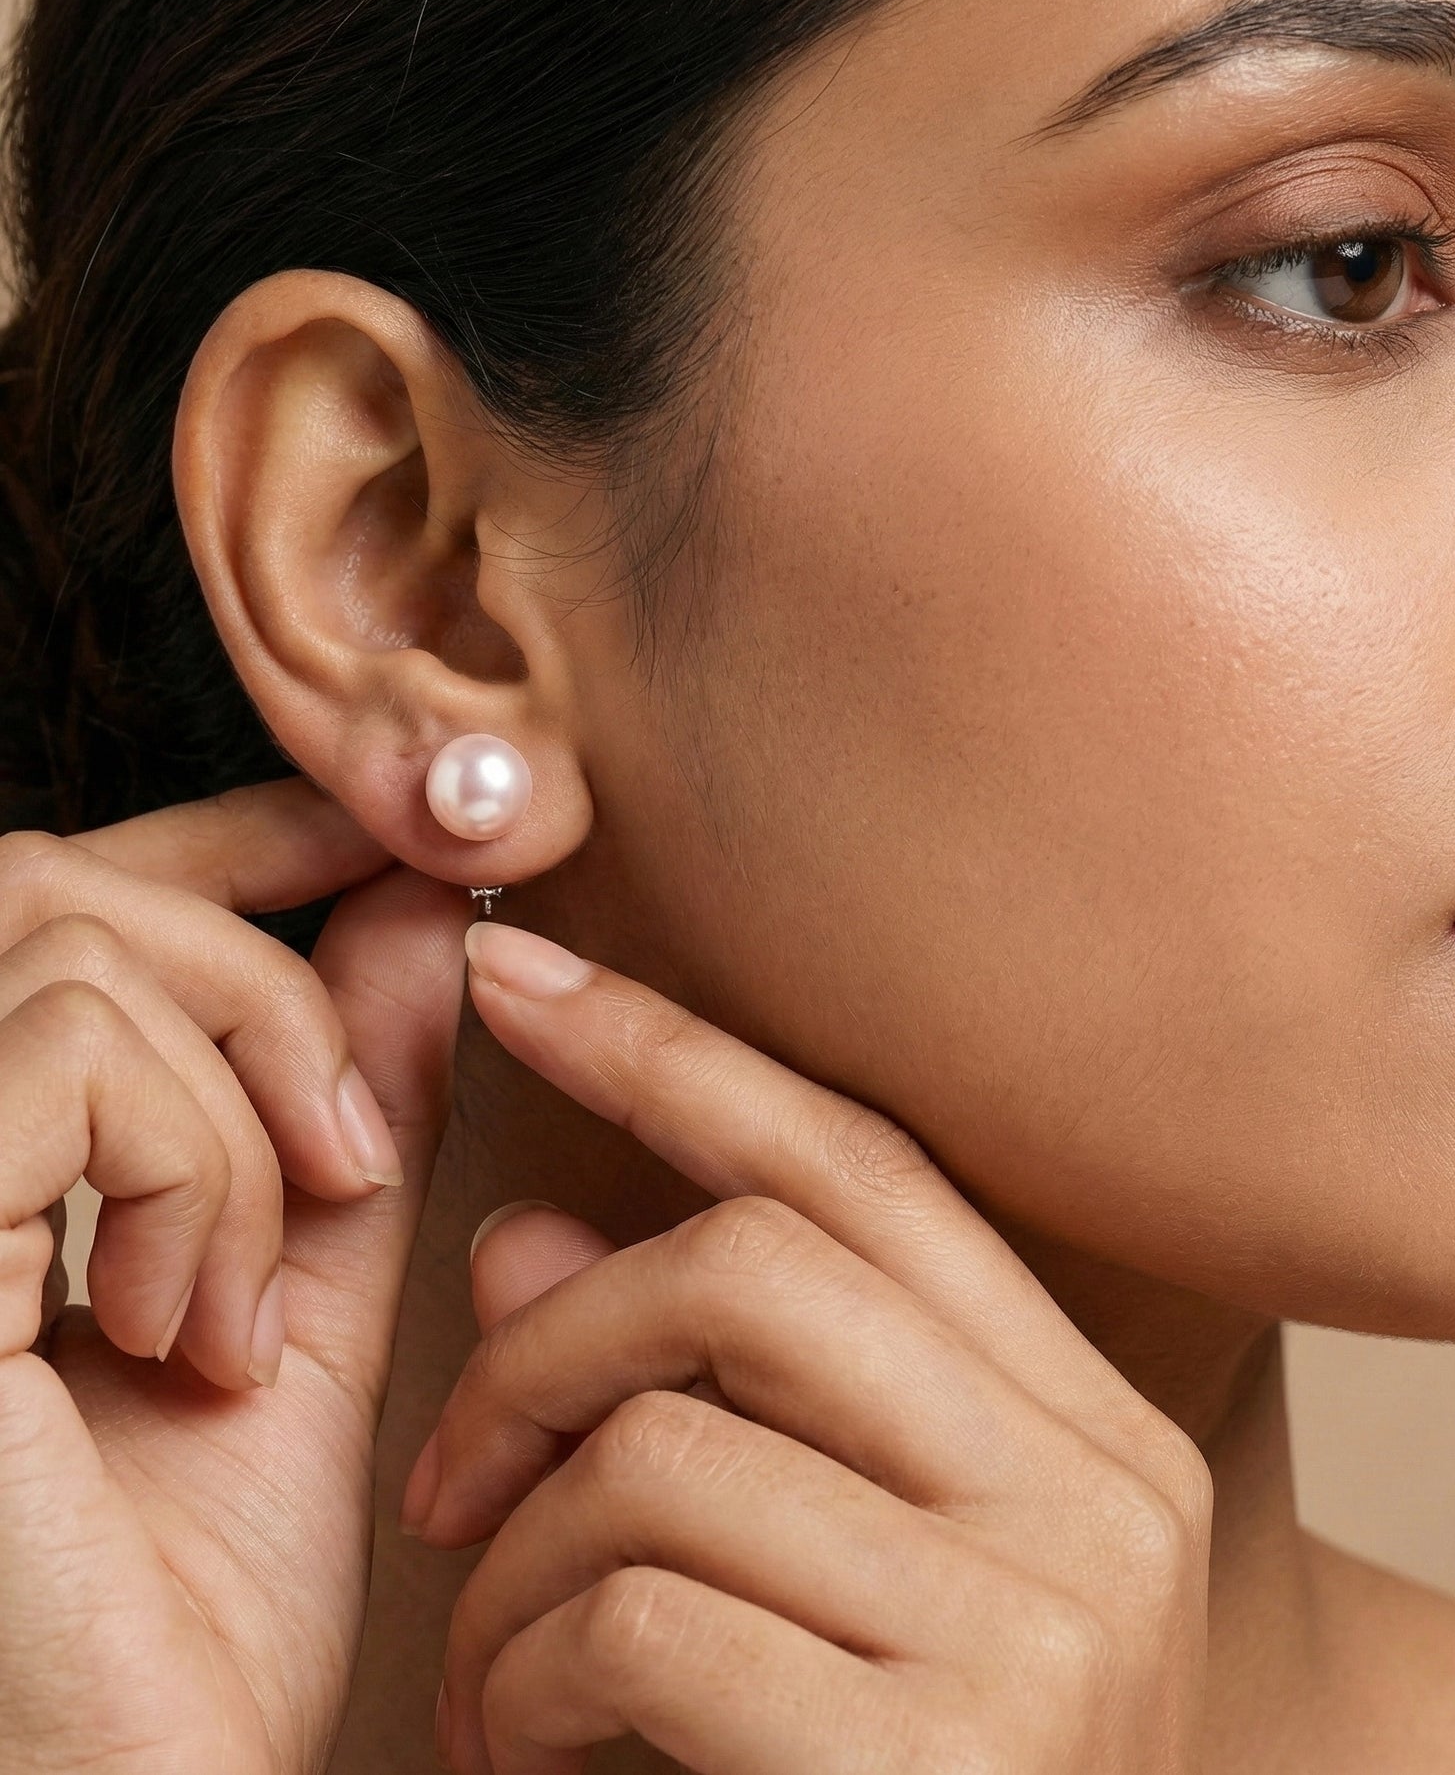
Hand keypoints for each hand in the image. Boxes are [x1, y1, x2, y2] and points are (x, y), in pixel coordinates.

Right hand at [0, 783, 469, 1772]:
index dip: (223, 833)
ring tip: (251, 1303)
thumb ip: (341, 1094)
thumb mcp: (296, 1287)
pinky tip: (194, 1334)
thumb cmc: (185, 1604)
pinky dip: (182, 1170)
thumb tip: (415, 909)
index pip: (61, 899)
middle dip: (258, 978)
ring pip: (72, 954)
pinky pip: (58, 1056)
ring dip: (229, 1114)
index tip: (388, 839)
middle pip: (55, 890)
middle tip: (354, 1152)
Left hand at [410, 922, 1212, 1774]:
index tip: (521, 980)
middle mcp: (1099, 1501)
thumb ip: (706, 1399)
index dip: (684, 1056)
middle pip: (760, 1267)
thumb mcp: (837, 1585)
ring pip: (670, 1444)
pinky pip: (642, 1616)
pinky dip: (526, 1671)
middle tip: (455, 1470)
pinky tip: (525, 1753)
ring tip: (492, 1668)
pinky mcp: (943, 1765)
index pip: (870, 1173)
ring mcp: (1042, 1631)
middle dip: (553, 1341)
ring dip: (515, 1550)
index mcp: (1094, 1436)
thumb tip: (526, 1237)